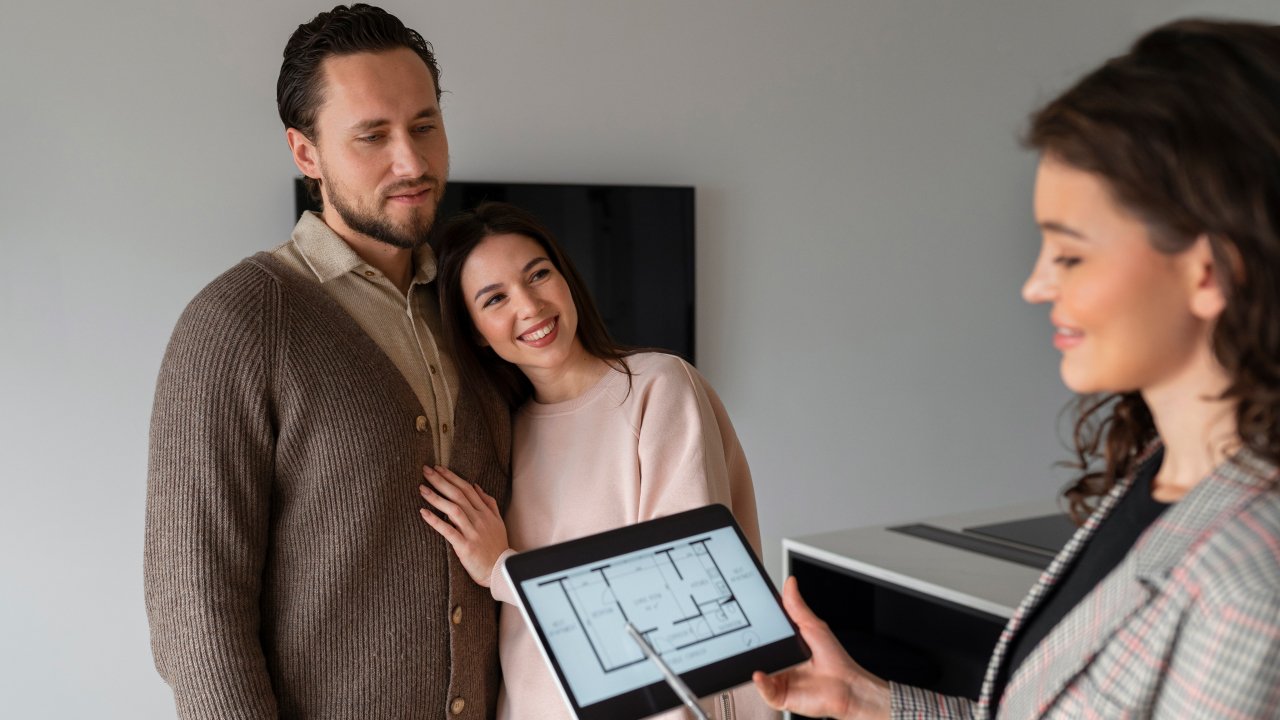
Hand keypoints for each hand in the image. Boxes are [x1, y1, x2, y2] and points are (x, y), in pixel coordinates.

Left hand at [418, 465, 508, 586]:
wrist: (500, 570)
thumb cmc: (497, 547)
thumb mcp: (498, 521)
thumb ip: (488, 502)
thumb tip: (476, 486)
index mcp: (485, 512)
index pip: (467, 489)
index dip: (452, 477)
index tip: (438, 468)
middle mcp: (479, 519)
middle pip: (458, 495)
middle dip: (441, 481)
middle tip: (426, 471)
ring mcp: (473, 532)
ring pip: (453, 509)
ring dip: (436, 497)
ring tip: (422, 488)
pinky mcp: (465, 546)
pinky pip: (448, 531)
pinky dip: (435, 521)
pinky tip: (423, 513)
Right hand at [752, 577, 890, 719]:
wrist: (848, 688)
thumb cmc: (836, 661)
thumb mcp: (814, 627)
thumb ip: (798, 607)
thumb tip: (790, 584)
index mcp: (785, 646)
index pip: (764, 634)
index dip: (754, 627)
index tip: (746, 615)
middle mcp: (779, 663)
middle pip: (757, 652)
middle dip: (748, 645)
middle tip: (743, 636)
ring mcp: (778, 679)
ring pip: (758, 671)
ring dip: (752, 664)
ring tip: (751, 655)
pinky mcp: (780, 696)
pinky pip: (764, 690)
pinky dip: (760, 683)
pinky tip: (760, 674)